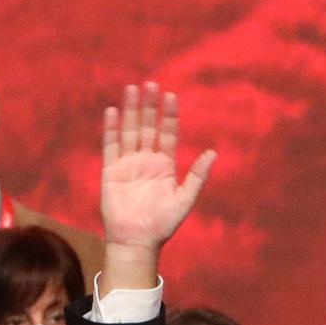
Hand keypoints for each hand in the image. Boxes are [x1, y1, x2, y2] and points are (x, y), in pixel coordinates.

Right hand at [100, 82, 216, 282]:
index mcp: (165, 165)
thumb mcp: (185, 199)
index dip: (169, 115)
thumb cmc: (163, 224)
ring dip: (130, 110)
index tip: (171, 95)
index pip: (167, 134)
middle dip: (149, 106)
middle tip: (151, 84)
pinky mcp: (111, 171)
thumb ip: (198, 176)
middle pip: (147, 127)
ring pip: (129, 131)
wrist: (138, 240)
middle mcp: (146, 160)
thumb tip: (214, 152)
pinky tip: (113, 111)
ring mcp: (128, 163)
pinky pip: (111, 146)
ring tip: (132, 89)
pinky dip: (111, 129)